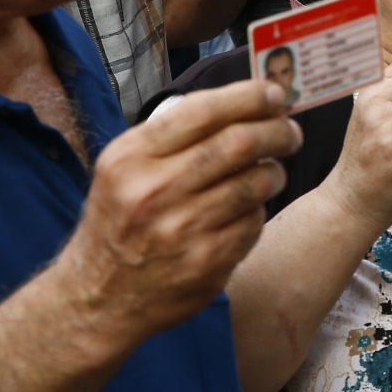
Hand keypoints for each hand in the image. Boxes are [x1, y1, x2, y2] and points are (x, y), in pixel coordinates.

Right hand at [57, 80, 301, 342]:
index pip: (204, 111)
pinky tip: (246, 210)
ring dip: (275, 171)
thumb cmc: (121, 219)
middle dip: (278, 130)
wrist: (100, 298)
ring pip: (257, 182)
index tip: (276, 93)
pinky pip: (255, 221)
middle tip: (291, 132)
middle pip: (240, 142)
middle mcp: (154, 191)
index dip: (250, 97)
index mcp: (131, 158)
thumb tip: (247, 101)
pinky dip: (258, 209)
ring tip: (271, 171)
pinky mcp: (207, 263)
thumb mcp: (124, 168)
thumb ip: (175, 134)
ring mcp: (182, 230)